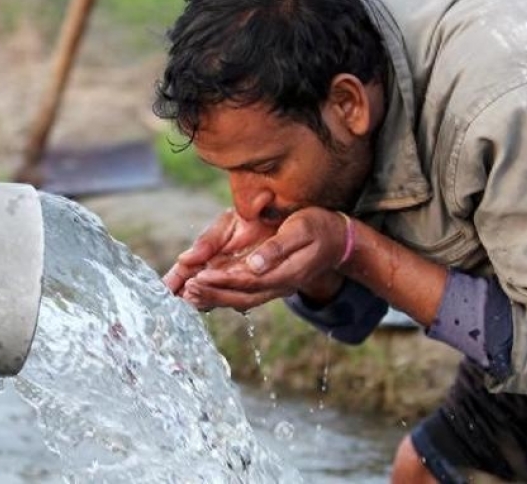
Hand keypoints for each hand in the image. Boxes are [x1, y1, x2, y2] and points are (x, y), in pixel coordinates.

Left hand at [182, 207, 349, 311]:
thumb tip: (254, 265)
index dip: (222, 280)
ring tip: (189, 296)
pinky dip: (224, 295)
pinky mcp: (272, 284)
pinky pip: (245, 295)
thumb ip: (278, 248)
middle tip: (186, 291)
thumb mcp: (302, 229)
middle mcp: (280, 285)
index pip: (248, 280)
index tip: (199, 277)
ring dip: (215, 299)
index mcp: (286, 272)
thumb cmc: (319, 227)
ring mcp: (276, 288)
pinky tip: (207, 294)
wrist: (339, 240)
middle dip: (212, 294)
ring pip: (241, 299)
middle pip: (241, 296)